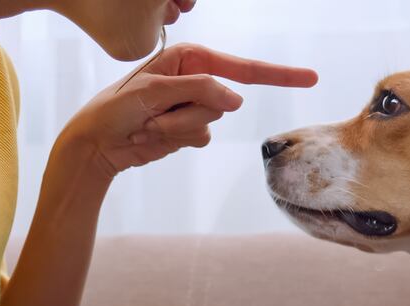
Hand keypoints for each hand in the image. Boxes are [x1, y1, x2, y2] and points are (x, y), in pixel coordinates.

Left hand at [57, 43, 316, 181]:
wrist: (98, 144)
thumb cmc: (117, 108)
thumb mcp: (154, 93)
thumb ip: (198, 91)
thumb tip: (237, 100)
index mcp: (190, 58)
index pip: (243, 67)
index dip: (279, 75)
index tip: (311, 78)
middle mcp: (196, 79)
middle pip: (224, 101)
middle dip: (189, 112)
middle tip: (155, 114)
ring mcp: (194, 106)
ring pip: (212, 122)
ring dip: (178, 129)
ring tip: (150, 125)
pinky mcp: (189, 130)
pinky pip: (202, 139)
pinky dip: (177, 140)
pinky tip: (153, 136)